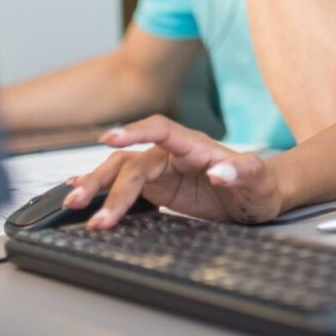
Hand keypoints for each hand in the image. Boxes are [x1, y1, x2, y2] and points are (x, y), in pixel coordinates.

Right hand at [62, 115, 287, 228]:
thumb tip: (220, 170)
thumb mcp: (260, 181)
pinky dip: (101, 186)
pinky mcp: (158, 187)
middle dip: (105, 181)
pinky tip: (78, 189)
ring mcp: (163, 170)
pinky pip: (124, 183)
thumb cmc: (262, 185)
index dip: (134, 131)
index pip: (160, 130)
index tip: (109, 138)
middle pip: (131, 159)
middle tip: (82, 202)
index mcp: (195, 146)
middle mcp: (173, 155)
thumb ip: (244, 172)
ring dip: (97, 186)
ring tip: (73, 205)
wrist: (260, 195)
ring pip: (121, 171)